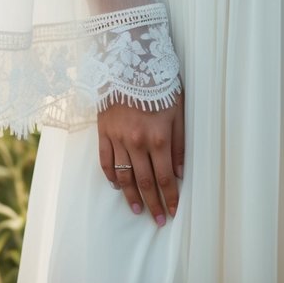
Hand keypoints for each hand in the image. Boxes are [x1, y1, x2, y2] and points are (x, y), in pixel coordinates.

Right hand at [98, 87, 184, 223]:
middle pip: (145, 182)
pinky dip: (111, 176)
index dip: (169, 197)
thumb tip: (179, 171)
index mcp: (158, 138)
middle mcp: (137, 143)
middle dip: (153, 203)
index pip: (165, 177)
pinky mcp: (104, 132)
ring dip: (131, 196)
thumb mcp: (178, 109)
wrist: (129, 63)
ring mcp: (118, 139)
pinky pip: (106, 161)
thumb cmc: (158, 84)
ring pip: (124, 176)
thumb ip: (179, 142)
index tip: (173, 211)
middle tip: (158, 219)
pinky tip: (116, 186)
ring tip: (137, 210)